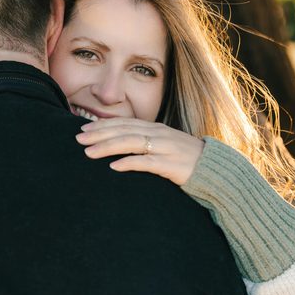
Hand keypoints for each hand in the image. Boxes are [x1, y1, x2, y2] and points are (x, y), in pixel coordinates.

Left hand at [75, 118, 204, 185]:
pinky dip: (129, 163)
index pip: (125, 123)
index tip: (83, 128)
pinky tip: (113, 167)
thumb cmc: (187, 161)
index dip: (103, 125)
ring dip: (107, 147)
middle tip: (78, 138)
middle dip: (99, 134)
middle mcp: (160, 135)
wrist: (216, 171)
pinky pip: (147, 163)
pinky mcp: (172, 166)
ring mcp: (166, 149)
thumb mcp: (166, 147)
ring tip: (88, 152)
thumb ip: (147, 145)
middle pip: (124, 131)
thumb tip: (122, 148)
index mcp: (157, 129)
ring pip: (131, 143)